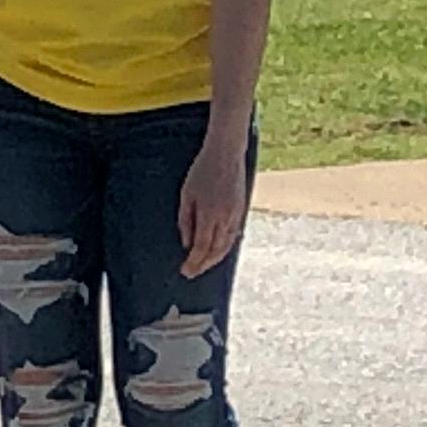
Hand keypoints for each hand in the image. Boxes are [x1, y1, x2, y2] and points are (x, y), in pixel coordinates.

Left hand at [178, 134, 247, 278]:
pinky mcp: (241, 210)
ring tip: (203, 265)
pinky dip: (225, 247)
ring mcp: (236, 215)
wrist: (226, 153)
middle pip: (216, 251)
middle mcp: (225, 218)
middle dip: (204, 265)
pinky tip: (217, 250)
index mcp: (209, 214)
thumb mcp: (186, 194)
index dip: (193, 262)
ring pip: (227, 245)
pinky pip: (233, 235)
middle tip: (192, 273)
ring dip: (215, 259)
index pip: (201, 247)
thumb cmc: (202, 171)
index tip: (185, 271)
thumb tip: (186, 243)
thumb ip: (186, 220)